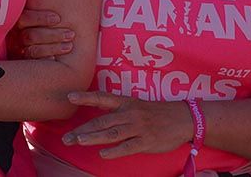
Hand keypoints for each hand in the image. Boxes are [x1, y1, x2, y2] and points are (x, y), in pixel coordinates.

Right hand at [8, 8, 74, 58]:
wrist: (28, 39)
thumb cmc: (37, 15)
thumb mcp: (36, 2)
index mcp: (16, 17)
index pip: (24, 18)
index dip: (40, 18)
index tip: (58, 19)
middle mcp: (13, 34)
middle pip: (30, 36)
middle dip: (52, 35)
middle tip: (71, 34)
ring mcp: (16, 49)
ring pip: (32, 51)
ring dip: (53, 48)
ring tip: (70, 46)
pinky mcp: (22, 61)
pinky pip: (33, 65)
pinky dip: (46, 62)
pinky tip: (58, 62)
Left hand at [61, 91, 191, 158]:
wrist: (184, 118)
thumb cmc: (158, 113)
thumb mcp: (137, 105)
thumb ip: (118, 110)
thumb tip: (97, 117)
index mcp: (127, 102)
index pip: (102, 98)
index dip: (86, 97)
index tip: (69, 96)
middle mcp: (130, 113)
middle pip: (102, 121)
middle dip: (82, 130)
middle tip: (66, 138)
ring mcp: (138, 127)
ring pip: (112, 133)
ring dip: (93, 137)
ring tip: (78, 141)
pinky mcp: (146, 141)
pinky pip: (128, 146)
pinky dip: (114, 151)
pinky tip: (103, 154)